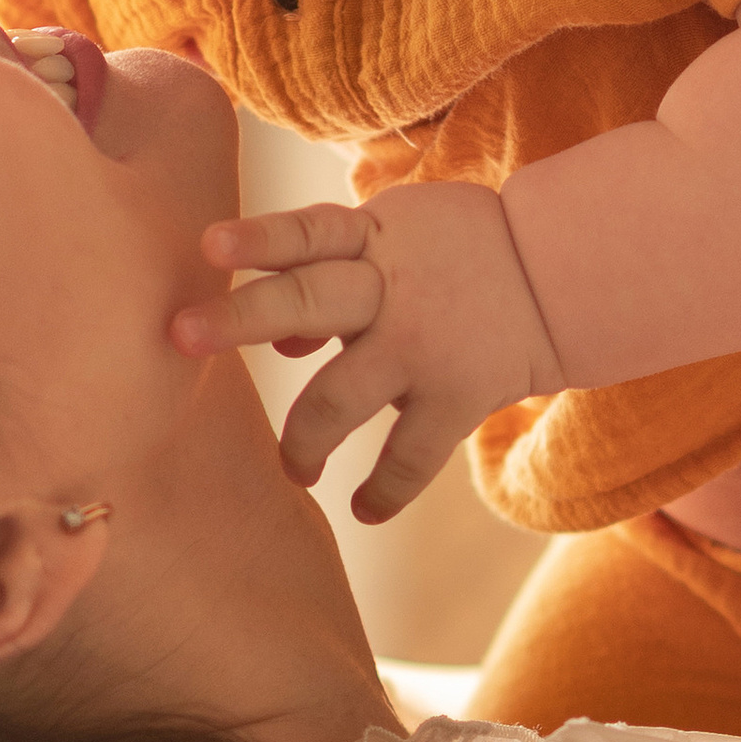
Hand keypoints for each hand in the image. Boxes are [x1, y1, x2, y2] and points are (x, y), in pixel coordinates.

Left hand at [174, 179, 564, 519]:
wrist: (560, 272)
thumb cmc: (456, 254)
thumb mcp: (397, 237)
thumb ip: (333, 275)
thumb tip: (278, 344)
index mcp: (371, 239)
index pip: (306, 233)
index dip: (258, 239)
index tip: (207, 247)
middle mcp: (391, 288)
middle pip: (307, 300)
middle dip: (240, 319)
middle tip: (180, 336)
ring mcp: (422, 345)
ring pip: (341, 396)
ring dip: (303, 439)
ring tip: (293, 469)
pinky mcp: (458, 395)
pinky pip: (410, 457)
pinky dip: (384, 490)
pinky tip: (363, 509)